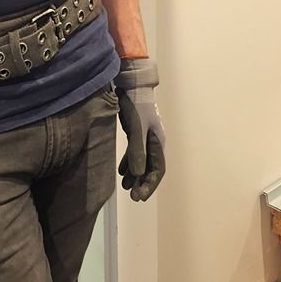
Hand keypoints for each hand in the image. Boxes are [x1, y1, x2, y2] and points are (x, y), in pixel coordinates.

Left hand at [116, 57, 165, 201]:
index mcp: (158, 142)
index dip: (150, 185)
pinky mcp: (137, 132)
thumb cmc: (136, 105)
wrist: (132, 84)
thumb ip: (137, 151)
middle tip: (132, 196)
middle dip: (142, 183)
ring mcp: (146, 137)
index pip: (158, 170)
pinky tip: (121, 171)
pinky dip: (129, 163)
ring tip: (125, 187)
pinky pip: (135, 153)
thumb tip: (137, 175)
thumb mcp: (136, 129)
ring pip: (142, 161)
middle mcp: (154, 141)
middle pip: (151, 168)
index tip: (139, 197)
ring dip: (135, 175)